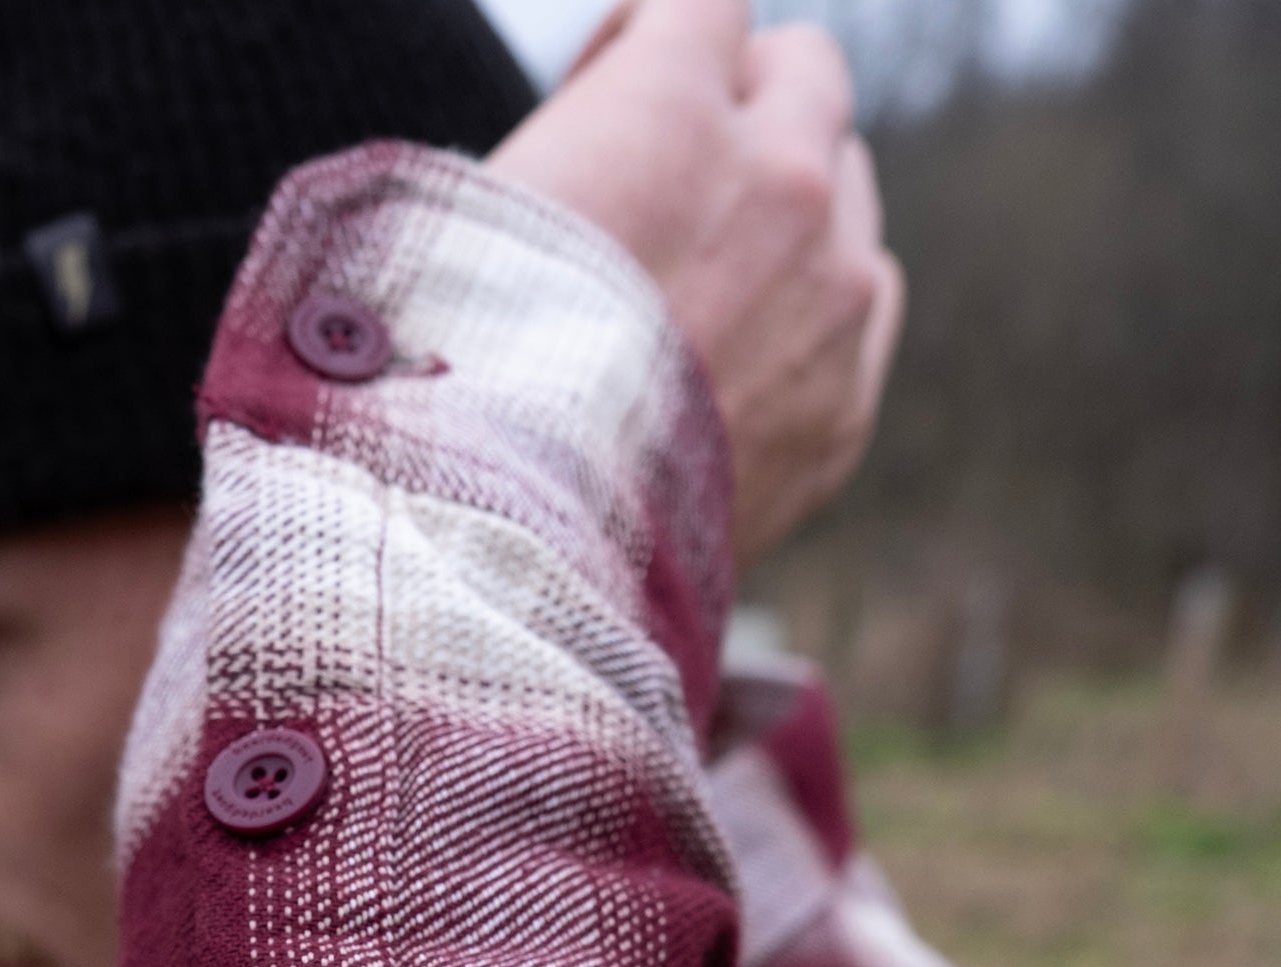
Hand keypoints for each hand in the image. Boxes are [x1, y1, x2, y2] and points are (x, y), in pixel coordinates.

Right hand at [489, 0, 903, 564]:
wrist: (502, 568)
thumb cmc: (444, 393)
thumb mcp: (455, 222)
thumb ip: (565, 143)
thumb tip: (601, 141)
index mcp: (670, 109)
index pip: (705, 3)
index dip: (646, 44)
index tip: (603, 99)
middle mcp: (778, 181)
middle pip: (806, 78)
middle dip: (742, 112)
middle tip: (667, 189)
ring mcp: (828, 296)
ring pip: (846, 191)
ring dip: (787, 214)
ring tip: (699, 294)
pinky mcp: (845, 404)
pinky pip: (865, 303)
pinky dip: (815, 314)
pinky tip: (736, 364)